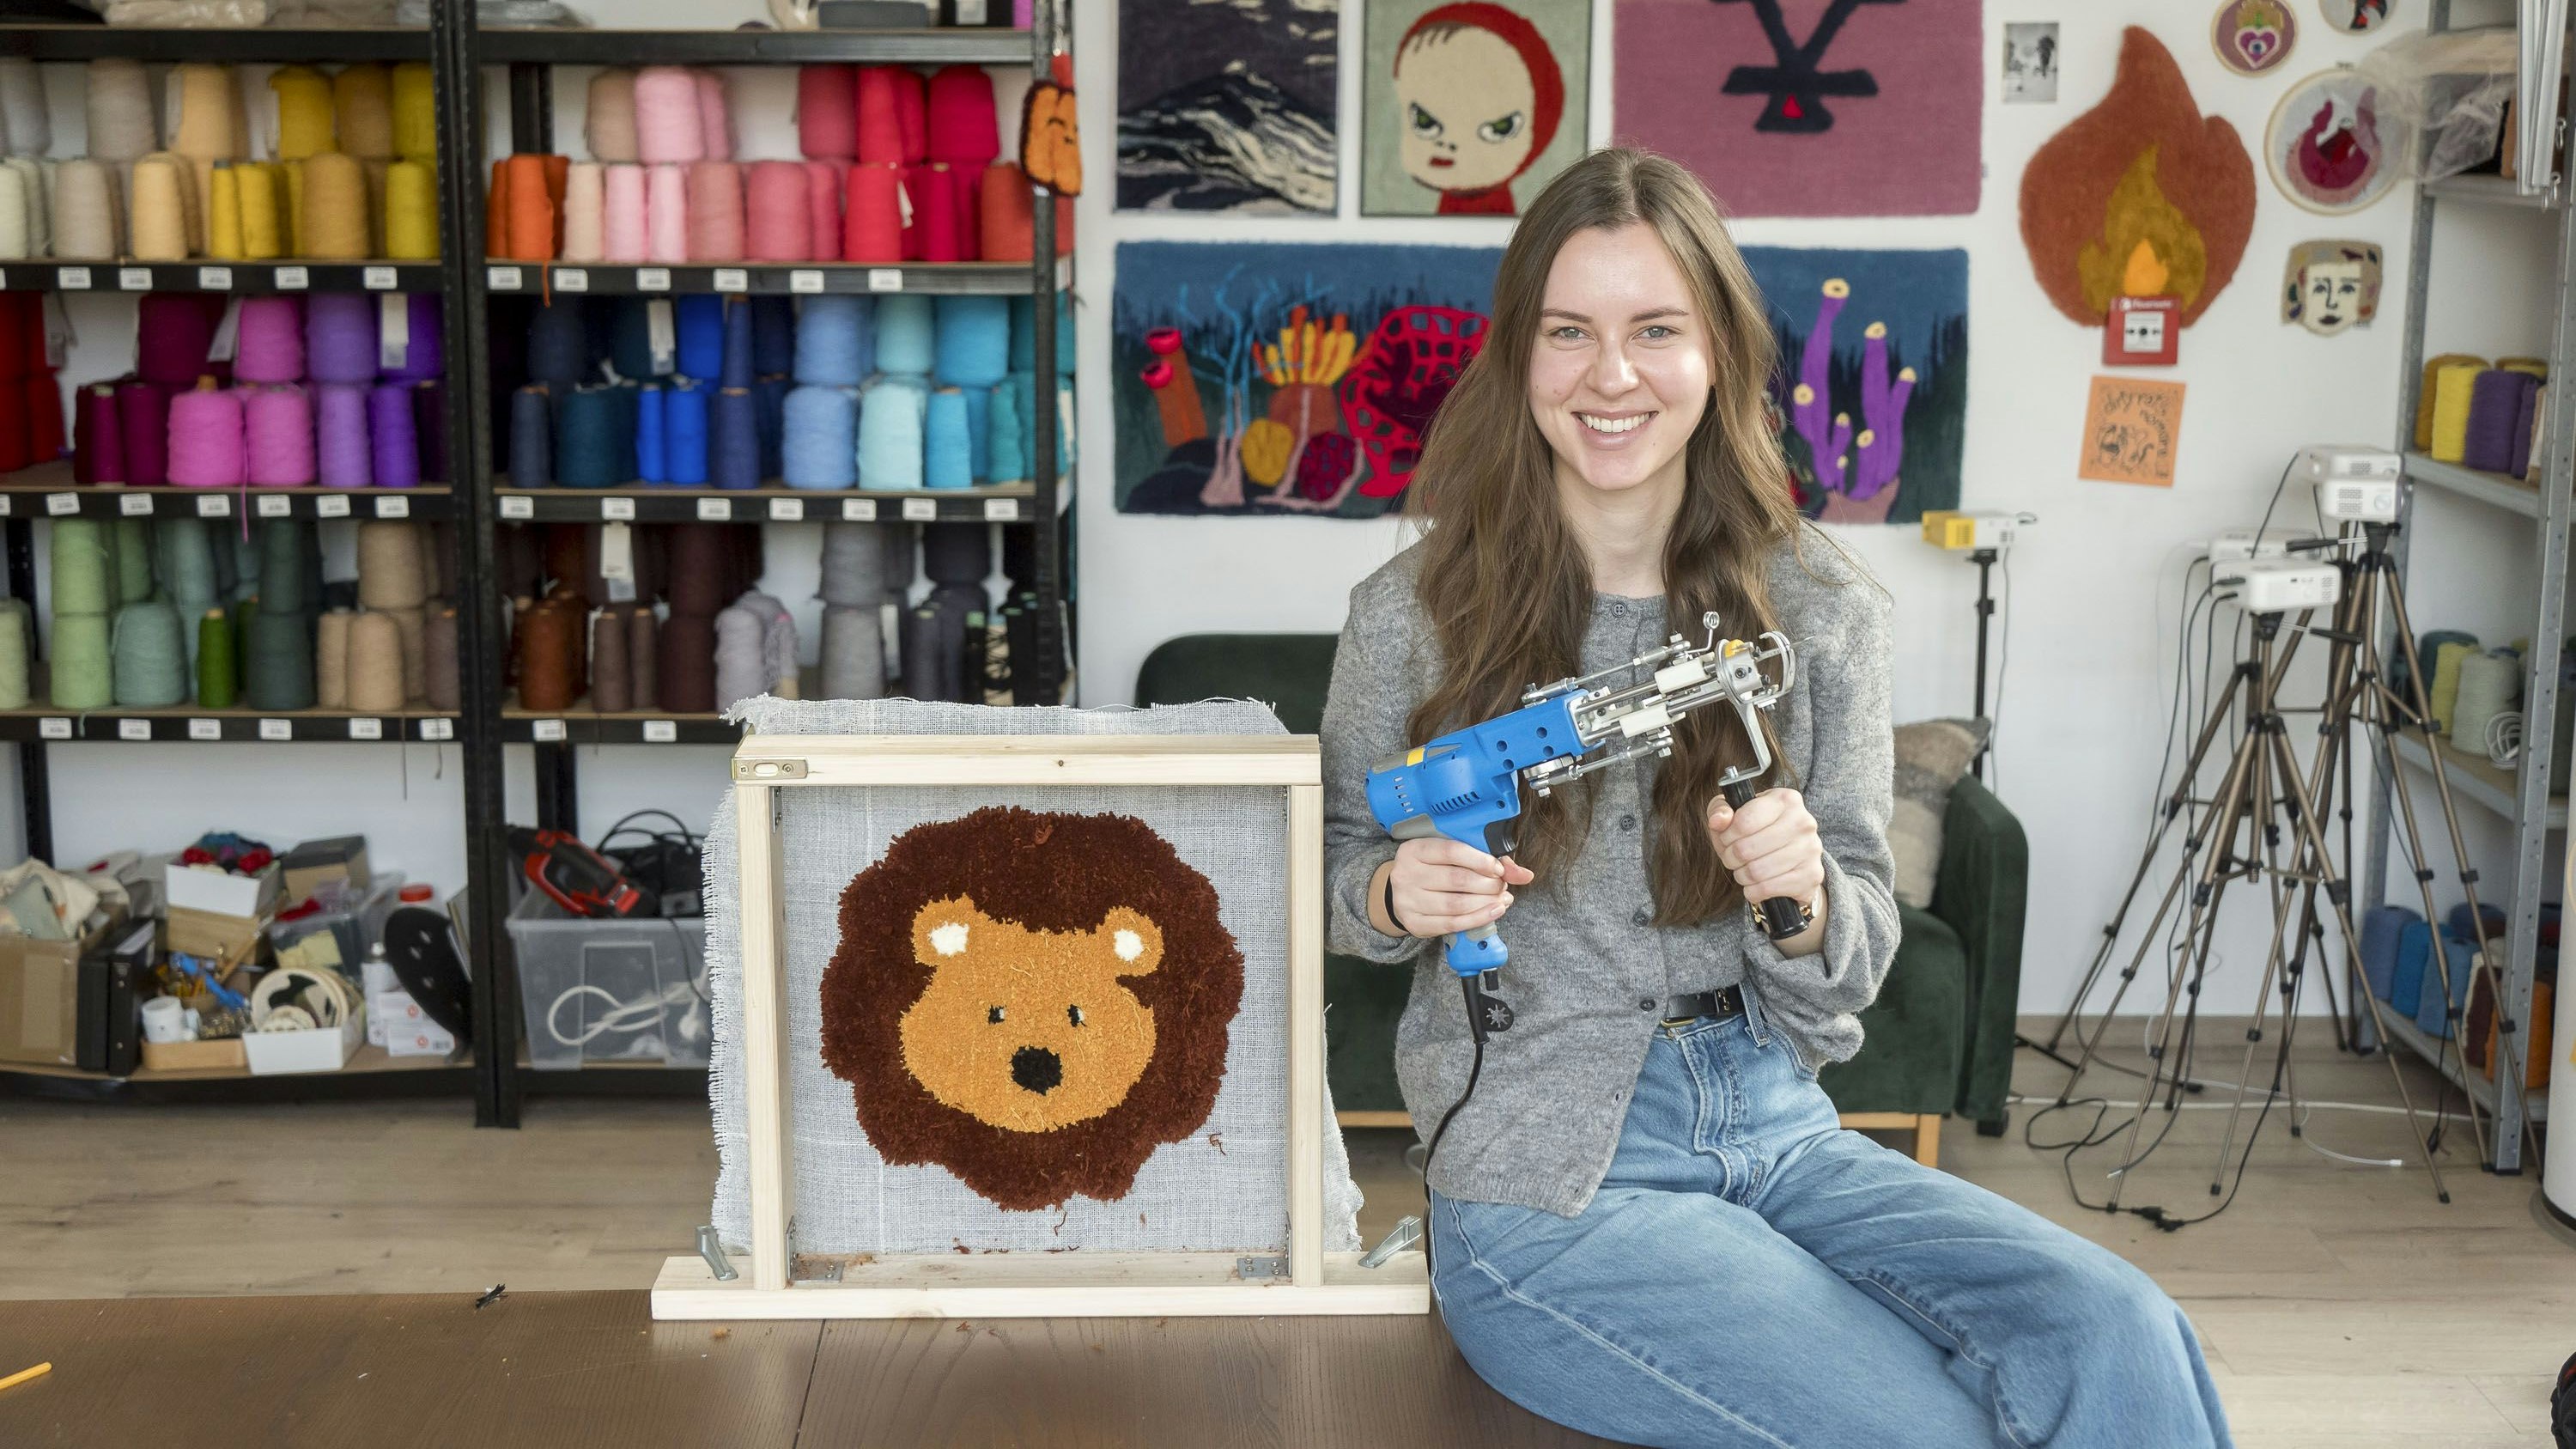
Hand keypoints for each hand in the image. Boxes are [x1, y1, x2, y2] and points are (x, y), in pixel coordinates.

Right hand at [1384, 838, 1535, 938]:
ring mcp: (1408, 901)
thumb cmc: (1433, 870)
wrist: (1401, 894)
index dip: (1480, 860)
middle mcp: (1407, 874)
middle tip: (1501, 885)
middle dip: (1487, 884)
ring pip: (1456, 904)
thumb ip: (1488, 860)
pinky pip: (1452, 924)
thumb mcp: (1453, 856)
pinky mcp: (1415, 923)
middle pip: (1457, 879)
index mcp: (1415, 849)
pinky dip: (1478, 918)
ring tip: (1501, 899)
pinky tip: (1494, 911)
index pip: (1451, 851)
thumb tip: (1525, 875)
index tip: (1498, 868)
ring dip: (1486, 903)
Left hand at [1706, 788, 1823, 912]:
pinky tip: (1755, 885)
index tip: (1726, 839)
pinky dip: (1753, 891)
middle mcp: (1803, 822)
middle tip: (1732, 858)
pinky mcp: (1811, 875)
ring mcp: (1810, 849)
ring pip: (1756, 871)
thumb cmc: (1758, 832)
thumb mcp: (1736, 813)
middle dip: (1730, 857)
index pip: (1743, 821)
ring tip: (1743, 871)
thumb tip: (1717, 821)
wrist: (1793, 859)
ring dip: (1741, 875)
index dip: (1726, 835)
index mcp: (1785, 799)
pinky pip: (1768, 888)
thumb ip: (1720, 810)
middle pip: (1747, 848)